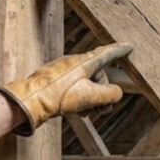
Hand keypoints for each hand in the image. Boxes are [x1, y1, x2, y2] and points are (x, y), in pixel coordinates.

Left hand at [0, 43, 133, 135]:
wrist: (30, 101)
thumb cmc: (59, 96)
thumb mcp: (90, 96)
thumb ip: (110, 94)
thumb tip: (116, 93)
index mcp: (84, 62)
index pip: (107, 53)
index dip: (120, 51)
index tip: (129, 47)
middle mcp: (74, 64)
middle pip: (98, 75)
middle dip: (104, 93)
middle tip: (104, 109)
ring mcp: (64, 73)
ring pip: (87, 84)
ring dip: (92, 100)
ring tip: (88, 112)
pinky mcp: (56, 83)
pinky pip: (75, 89)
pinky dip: (81, 100)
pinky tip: (78, 112)